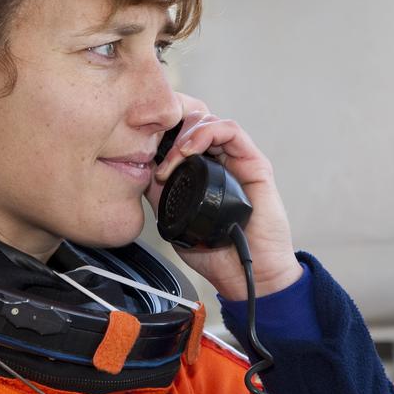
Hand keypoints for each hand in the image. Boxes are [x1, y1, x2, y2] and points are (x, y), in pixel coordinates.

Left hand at [149, 94, 302, 299]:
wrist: (243, 273)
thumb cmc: (215, 251)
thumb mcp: (174, 217)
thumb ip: (160, 192)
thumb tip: (140, 170)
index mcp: (201, 171)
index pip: (180, 135)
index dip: (162, 132)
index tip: (142, 144)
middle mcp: (219, 160)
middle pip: (193, 121)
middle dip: (170, 128)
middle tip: (155, 150)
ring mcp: (236, 160)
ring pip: (209, 120)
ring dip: (185, 133)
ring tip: (173, 157)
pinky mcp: (254, 162)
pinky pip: (231, 130)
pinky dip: (207, 132)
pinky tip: (190, 150)